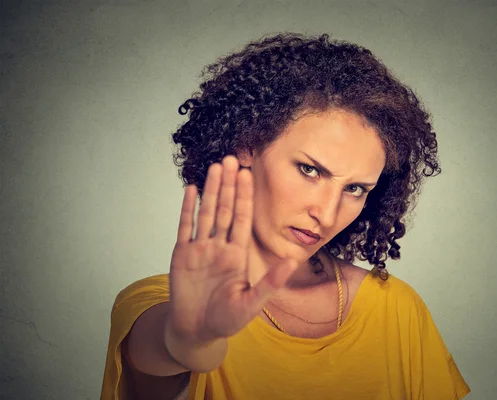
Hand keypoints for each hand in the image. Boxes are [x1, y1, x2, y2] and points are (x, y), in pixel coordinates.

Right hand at [166, 155, 299, 344]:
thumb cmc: (226, 320)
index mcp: (237, 255)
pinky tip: (192, 189)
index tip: (248, 175)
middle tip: (231, 159)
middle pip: (225, 210)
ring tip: (215, 167)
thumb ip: (270, 283)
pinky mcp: (181, 254)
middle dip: (229, 185)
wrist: (196, 331)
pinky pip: (185, 226)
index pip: (243, 219)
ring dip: (211, 191)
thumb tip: (293, 262)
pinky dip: (187, 208)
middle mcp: (219, 247)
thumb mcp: (252, 303)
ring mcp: (200, 249)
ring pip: (207, 213)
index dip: (245, 197)